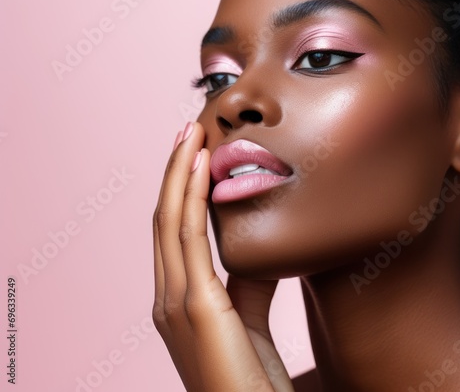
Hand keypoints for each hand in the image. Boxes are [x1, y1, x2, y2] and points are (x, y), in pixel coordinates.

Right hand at [152, 122, 293, 390]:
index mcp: (175, 298)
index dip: (178, 188)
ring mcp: (175, 302)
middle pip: (164, 217)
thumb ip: (246, 281)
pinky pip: (190, 237)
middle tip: (189, 130)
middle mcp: (166, 297)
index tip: (193, 153)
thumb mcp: (246, 316)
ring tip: (192, 135)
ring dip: (180, 172)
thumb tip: (255, 245)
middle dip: (175, 170)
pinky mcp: (195, 307)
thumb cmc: (250, 375)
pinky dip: (192, 196)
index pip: (171, 230)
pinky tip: (202, 166)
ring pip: (170, 219)